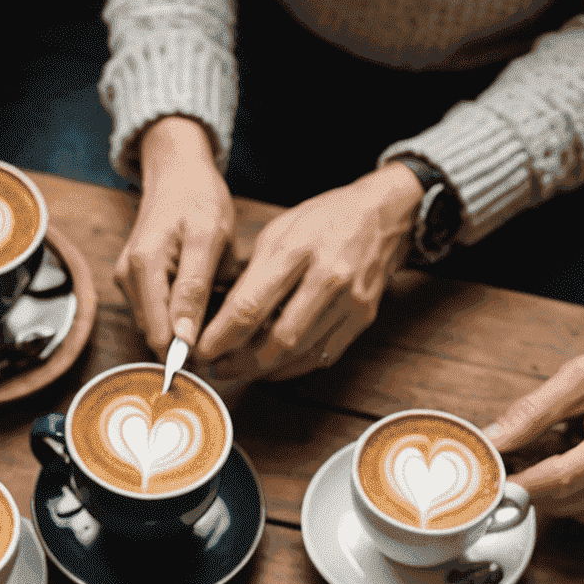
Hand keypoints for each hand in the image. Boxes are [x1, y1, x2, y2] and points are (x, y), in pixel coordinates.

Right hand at [116, 116, 234, 356]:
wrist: (177, 171)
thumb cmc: (198, 198)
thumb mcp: (208, 239)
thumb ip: (194, 290)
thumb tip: (184, 340)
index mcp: (144, 268)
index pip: (159, 335)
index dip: (188, 351)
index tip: (218, 348)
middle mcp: (127, 279)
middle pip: (157, 335)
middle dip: (188, 335)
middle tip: (222, 313)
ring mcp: (128, 281)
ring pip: (158, 326)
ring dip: (185, 323)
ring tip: (211, 296)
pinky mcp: (134, 282)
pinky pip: (158, 312)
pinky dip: (179, 310)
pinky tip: (198, 291)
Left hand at [197, 163, 421, 379]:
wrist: (382, 213)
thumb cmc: (323, 220)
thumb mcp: (277, 232)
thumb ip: (250, 275)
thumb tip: (219, 319)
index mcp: (297, 248)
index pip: (250, 307)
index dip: (221, 338)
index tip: (201, 352)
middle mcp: (328, 276)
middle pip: (277, 340)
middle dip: (241, 362)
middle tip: (218, 368)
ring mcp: (350, 300)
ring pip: (300, 353)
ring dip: (263, 369)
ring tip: (239, 369)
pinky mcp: (363, 317)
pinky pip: (322, 356)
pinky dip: (292, 367)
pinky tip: (272, 366)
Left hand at [484, 324, 583, 524]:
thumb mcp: (583, 377)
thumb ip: (534, 410)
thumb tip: (494, 438)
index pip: (557, 479)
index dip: (518, 485)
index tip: (490, 481)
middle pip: (559, 501)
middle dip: (526, 487)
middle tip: (509, 464)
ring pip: (568, 511)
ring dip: (546, 493)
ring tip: (544, 458)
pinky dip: (568, 497)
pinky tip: (570, 468)